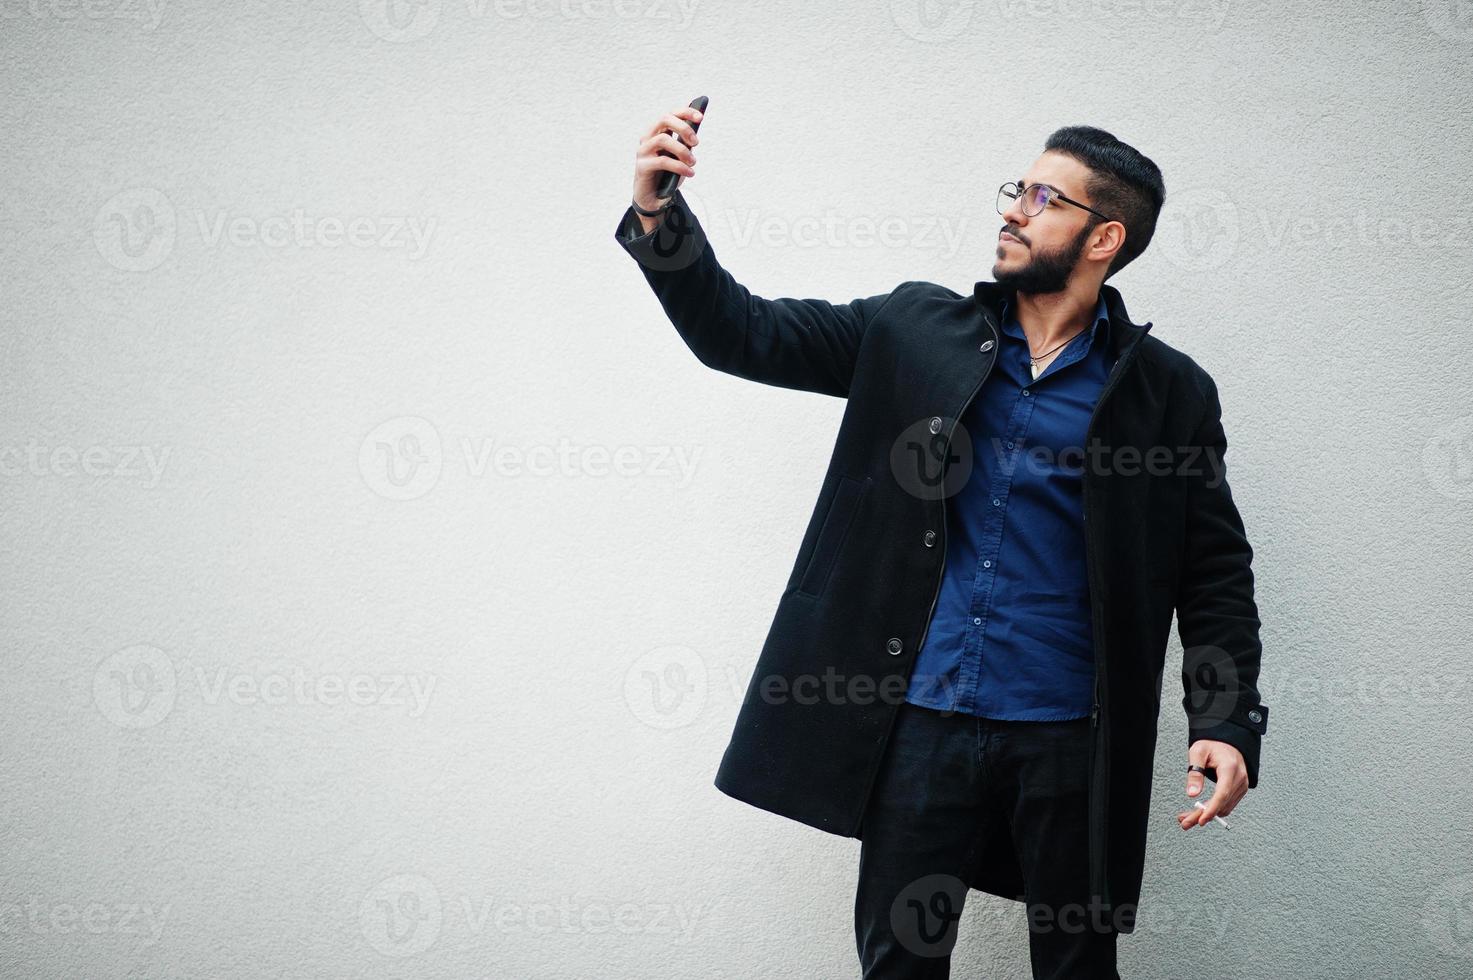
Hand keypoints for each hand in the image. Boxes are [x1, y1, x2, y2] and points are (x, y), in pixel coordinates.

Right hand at [631, 104, 701, 231]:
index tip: (701, 117)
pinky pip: (663, 161)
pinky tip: (689, 173)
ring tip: (693, 162)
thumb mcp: (680, 157)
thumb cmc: (667, 174)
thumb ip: (685, 145)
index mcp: (657, 132)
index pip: (670, 114)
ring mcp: (643, 151)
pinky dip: (679, 166)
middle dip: (684, 128)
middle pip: (664, 119)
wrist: (653, 197)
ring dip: (682, 150)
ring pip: (663, 139)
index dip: (685, 112)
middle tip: (696, 142)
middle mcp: (648, 137)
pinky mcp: (642, 166)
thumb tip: (695, 135)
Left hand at [1178, 739, 1247, 829]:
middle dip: (1203, 815)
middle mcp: (1239, 779)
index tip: (1201, 820)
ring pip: (1224, 807)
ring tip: (1186, 817)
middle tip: (1185, 823)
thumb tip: (1192, 793)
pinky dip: (1213, 810)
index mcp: (1230, 768)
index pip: (1222, 793)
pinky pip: (1226, 804)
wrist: (1227, 742)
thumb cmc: (1213, 745)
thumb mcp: (1198, 752)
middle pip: (1221, 804)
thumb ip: (1195, 773)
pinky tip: (1199, 812)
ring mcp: (1242, 786)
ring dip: (1206, 814)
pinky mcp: (1239, 790)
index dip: (1212, 809)